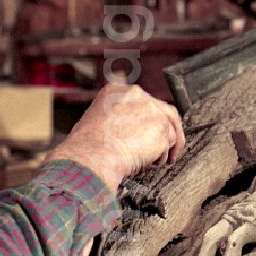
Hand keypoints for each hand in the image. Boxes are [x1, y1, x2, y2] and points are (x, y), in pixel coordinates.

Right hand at [46, 84, 184, 191]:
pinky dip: (161, 158)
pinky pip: (169, 146)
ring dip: (164, 147)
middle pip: (164, 111)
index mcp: (116, 91)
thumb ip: (116, 120)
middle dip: (166, 131)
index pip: (142, 101)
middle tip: (166, 148)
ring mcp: (151, 110)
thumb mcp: (95, 123)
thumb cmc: (86, 149)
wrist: (91, 159)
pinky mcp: (161, 129)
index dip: (148, 119)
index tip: (148, 131)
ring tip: (154, 161)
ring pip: (169, 129)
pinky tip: (149, 164)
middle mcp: (136, 95)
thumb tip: (127, 133)